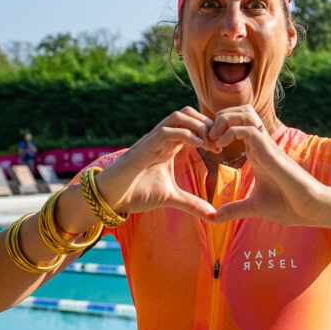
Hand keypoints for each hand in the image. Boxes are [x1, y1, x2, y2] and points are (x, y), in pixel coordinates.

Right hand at [95, 107, 217, 220]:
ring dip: (198, 125)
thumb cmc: (135, 192)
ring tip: (210, 143)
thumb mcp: (170, 197)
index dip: (209, 131)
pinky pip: (166, 131)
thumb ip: (192, 203)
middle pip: (188, 113)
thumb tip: (213, 215)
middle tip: (218, 143)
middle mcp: (161, 138)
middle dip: (207, 124)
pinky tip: (198, 145)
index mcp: (168, 145)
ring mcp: (152, 140)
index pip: (192, 124)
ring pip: (178, 116)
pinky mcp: (144, 147)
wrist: (109, 198)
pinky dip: (185, 134)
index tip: (221, 149)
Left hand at [208, 106, 330, 227]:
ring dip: (225, 120)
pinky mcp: (270, 150)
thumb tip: (215, 218)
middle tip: (207, 138)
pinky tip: (221, 146)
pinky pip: (248, 129)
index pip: (238, 124)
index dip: (219, 129)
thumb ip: (235, 209)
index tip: (206, 147)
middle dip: (219, 118)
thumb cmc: (288, 205)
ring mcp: (266, 145)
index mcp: (257, 152)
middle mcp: (261, 144)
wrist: (309, 209)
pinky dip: (230, 132)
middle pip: (240, 110)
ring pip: (245, 113)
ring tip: (213, 138)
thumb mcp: (254, 207)